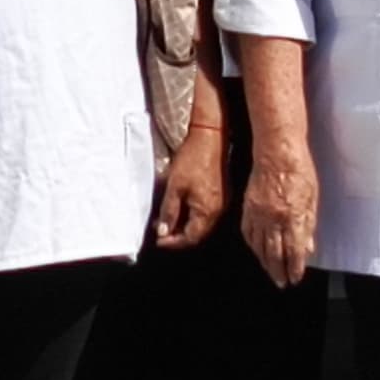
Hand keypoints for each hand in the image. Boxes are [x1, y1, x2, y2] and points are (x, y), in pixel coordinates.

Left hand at [153, 108, 227, 250]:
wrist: (210, 136)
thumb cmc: (192, 159)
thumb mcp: (174, 186)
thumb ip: (169, 211)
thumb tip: (163, 231)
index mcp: (208, 212)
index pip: (190, 238)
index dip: (173, 242)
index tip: (158, 240)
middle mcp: (218, 211)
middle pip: (197, 233)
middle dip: (177, 234)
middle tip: (160, 230)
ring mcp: (221, 203)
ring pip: (201, 223)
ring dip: (184, 224)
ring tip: (166, 218)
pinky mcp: (221, 194)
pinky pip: (205, 212)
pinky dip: (191, 214)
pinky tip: (180, 206)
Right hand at [242, 145, 319, 290]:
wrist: (276, 150)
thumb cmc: (300, 170)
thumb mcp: (312, 198)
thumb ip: (308, 225)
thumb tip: (307, 248)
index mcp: (293, 216)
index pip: (294, 251)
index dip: (295, 267)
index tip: (295, 278)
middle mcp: (274, 219)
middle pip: (275, 253)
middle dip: (279, 271)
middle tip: (281, 283)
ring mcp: (259, 213)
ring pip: (260, 246)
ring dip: (265, 263)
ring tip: (270, 273)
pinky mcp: (248, 207)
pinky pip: (248, 232)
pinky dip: (252, 245)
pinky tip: (256, 251)